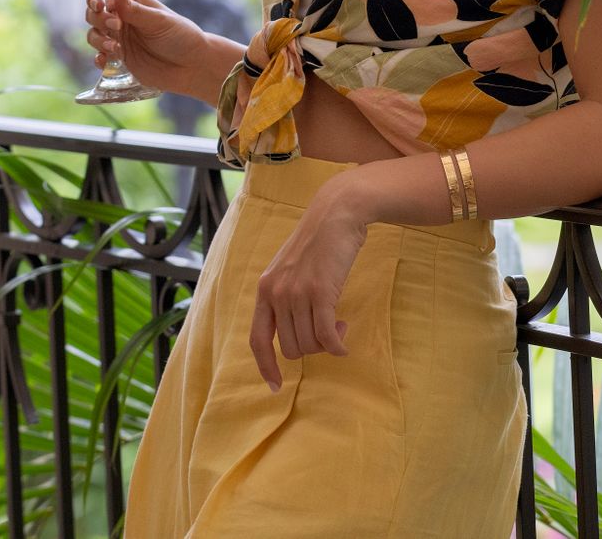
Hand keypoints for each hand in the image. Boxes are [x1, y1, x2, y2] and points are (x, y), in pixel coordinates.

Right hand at [85, 0, 214, 95]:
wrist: (192, 67)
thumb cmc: (181, 37)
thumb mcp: (159, 21)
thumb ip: (135, 10)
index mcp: (133, 2)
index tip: (102, 5)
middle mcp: (122, 18)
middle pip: (94, 13)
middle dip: (98, 19)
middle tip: (115, 27)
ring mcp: (119, 38)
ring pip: (94, 34)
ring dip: (98, 39)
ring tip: (115, 48)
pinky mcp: (119, 58)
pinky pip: (100, 56)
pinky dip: (99, 58)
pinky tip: (105, 61)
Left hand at [248, 176, 371, 388]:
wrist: (336, 216)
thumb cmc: (317, 246)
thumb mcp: (289, 272)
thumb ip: (285, 299)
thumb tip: (297, 337)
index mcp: (264, 290)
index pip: (257, 339)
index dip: (264, 365)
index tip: (276, 385)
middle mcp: (275, 293)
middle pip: (291, 348)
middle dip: (311, 347)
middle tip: (328, 330)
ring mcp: (296, 293)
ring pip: (310, 344)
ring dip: (327, 343)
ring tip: (337, 322)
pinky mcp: (320, 292)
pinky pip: (326, 336)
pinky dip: (337, 346)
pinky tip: (344, 341)